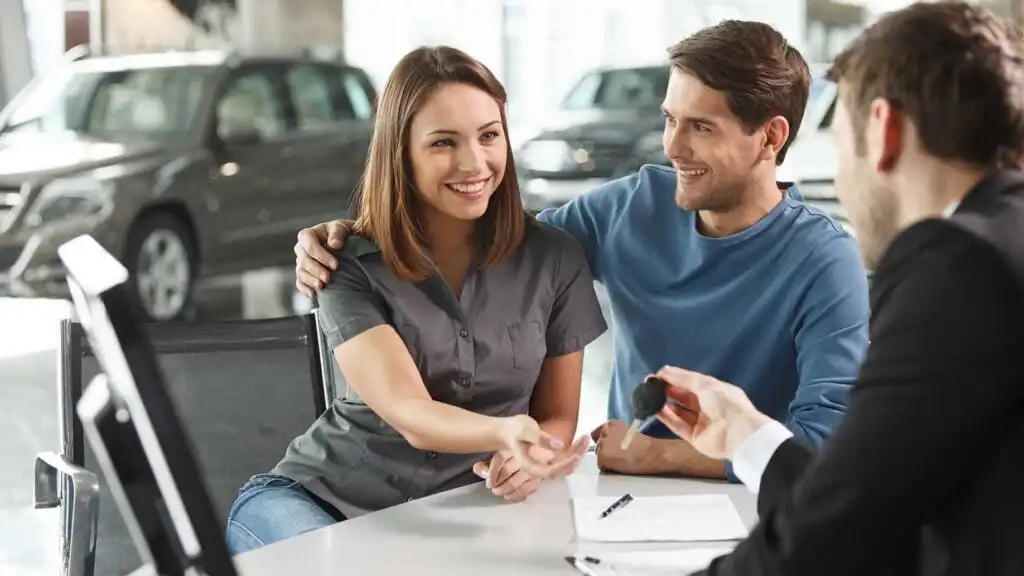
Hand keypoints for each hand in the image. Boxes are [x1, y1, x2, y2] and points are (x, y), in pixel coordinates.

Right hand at [294, 219, 354, 296]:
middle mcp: (301, 248)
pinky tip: (314, 294)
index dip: (321, 255)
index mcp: (307, 235)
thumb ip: (338, 233)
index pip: (309, 245)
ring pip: (301, 272)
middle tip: (328, 278)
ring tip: (322, 286)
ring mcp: (300, 262)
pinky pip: (300, 282)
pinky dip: (305, 289)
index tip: (336, 265)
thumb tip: (335, 244)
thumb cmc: (341, 234)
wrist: (343, 243)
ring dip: (311, 280)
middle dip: (316, 270)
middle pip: (304, 260)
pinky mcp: (303, 274)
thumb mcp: (342, 228)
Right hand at [472, 435, 588, 501]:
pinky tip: (581, 439)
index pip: (551, 471)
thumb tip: (559, 445)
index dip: (565, 465)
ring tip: (586, 437)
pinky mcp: (550, 458)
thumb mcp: (525, 430)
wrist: (506, 431)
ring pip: (566, 464)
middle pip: (562, 469)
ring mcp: (546, 464)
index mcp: (530, 466)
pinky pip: (565, 458)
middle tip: (585, 439)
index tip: (577, 455)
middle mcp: (540, 468)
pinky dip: (574, 450)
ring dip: (578, 453)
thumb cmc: (513, 431)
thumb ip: (541, 438)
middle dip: (576, 456)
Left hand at [591, 420, 664, 474]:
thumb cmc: (644, 445)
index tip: (611, 448)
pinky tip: (620, 465)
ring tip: (621, 460)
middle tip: (619, 455)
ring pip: (599, 455)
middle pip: (598, 445)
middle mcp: (604, 431)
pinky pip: (601, 465)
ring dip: (607, 460)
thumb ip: (615, 434)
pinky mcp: (603, 456)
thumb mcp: (627, 432)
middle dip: (605, 451)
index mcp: (611, 424)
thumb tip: (610, 443)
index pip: (596, 434)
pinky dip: (608, 468)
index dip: (604, 443)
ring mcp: (602, 444)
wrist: (651, 453)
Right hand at [654, 366, 773, 459]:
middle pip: (683, 397)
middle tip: (650, 385)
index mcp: (714, 391)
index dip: (674, 378)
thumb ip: (682, 378)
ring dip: (665, 403)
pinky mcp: (694, 437)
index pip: (691, 382)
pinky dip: (667, 417)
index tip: (657, 375)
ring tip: (650, 396)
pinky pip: (678, 425)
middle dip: (667, 390)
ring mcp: (701, 422)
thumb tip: (663, 370)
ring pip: (679, 411)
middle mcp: (707, 406)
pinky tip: (656, 409)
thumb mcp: (704, 384)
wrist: (738, 433)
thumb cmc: (725, 403)